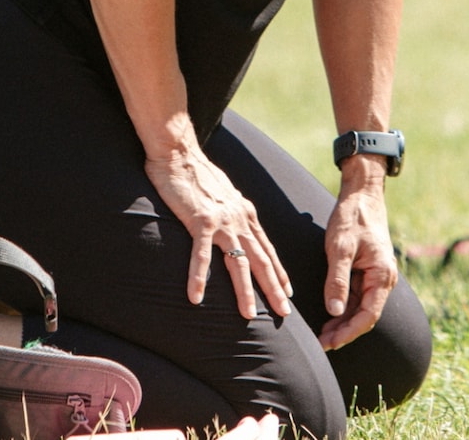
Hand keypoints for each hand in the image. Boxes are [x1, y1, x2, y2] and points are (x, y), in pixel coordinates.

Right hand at [144, 146, 291, 320]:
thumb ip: (233, 212)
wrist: (179, 152)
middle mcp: (240, 220)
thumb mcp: (225, 195)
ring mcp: (221, 221)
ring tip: (249, 315)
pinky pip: (201, 254)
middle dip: (274, 289)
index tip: (288, 292)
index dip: (279, 272)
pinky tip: (196, 297)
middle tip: (284, 313)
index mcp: (246, 214)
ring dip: (245, 291)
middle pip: (262, 260)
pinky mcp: (199, 221)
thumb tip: (237, 225)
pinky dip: (199, 277)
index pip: (268, 249)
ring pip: (238, 262)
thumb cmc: (198, 173)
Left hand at [318, 166, 396, 349]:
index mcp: (382, 275)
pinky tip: (329, 315)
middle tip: (321, 344)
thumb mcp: (340, 248)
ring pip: (360, 307)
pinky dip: (343, 307)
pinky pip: (357, 295)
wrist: (362, 193)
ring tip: (322, 335)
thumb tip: (334, 311)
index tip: (329, 343)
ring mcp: (376, 275)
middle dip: (344, 331)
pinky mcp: (367, 270)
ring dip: (343, 322)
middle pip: (364, 315)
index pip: (368, 316)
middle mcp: (383, 278)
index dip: (349, 332)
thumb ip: (337, 280)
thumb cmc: (352, 217)